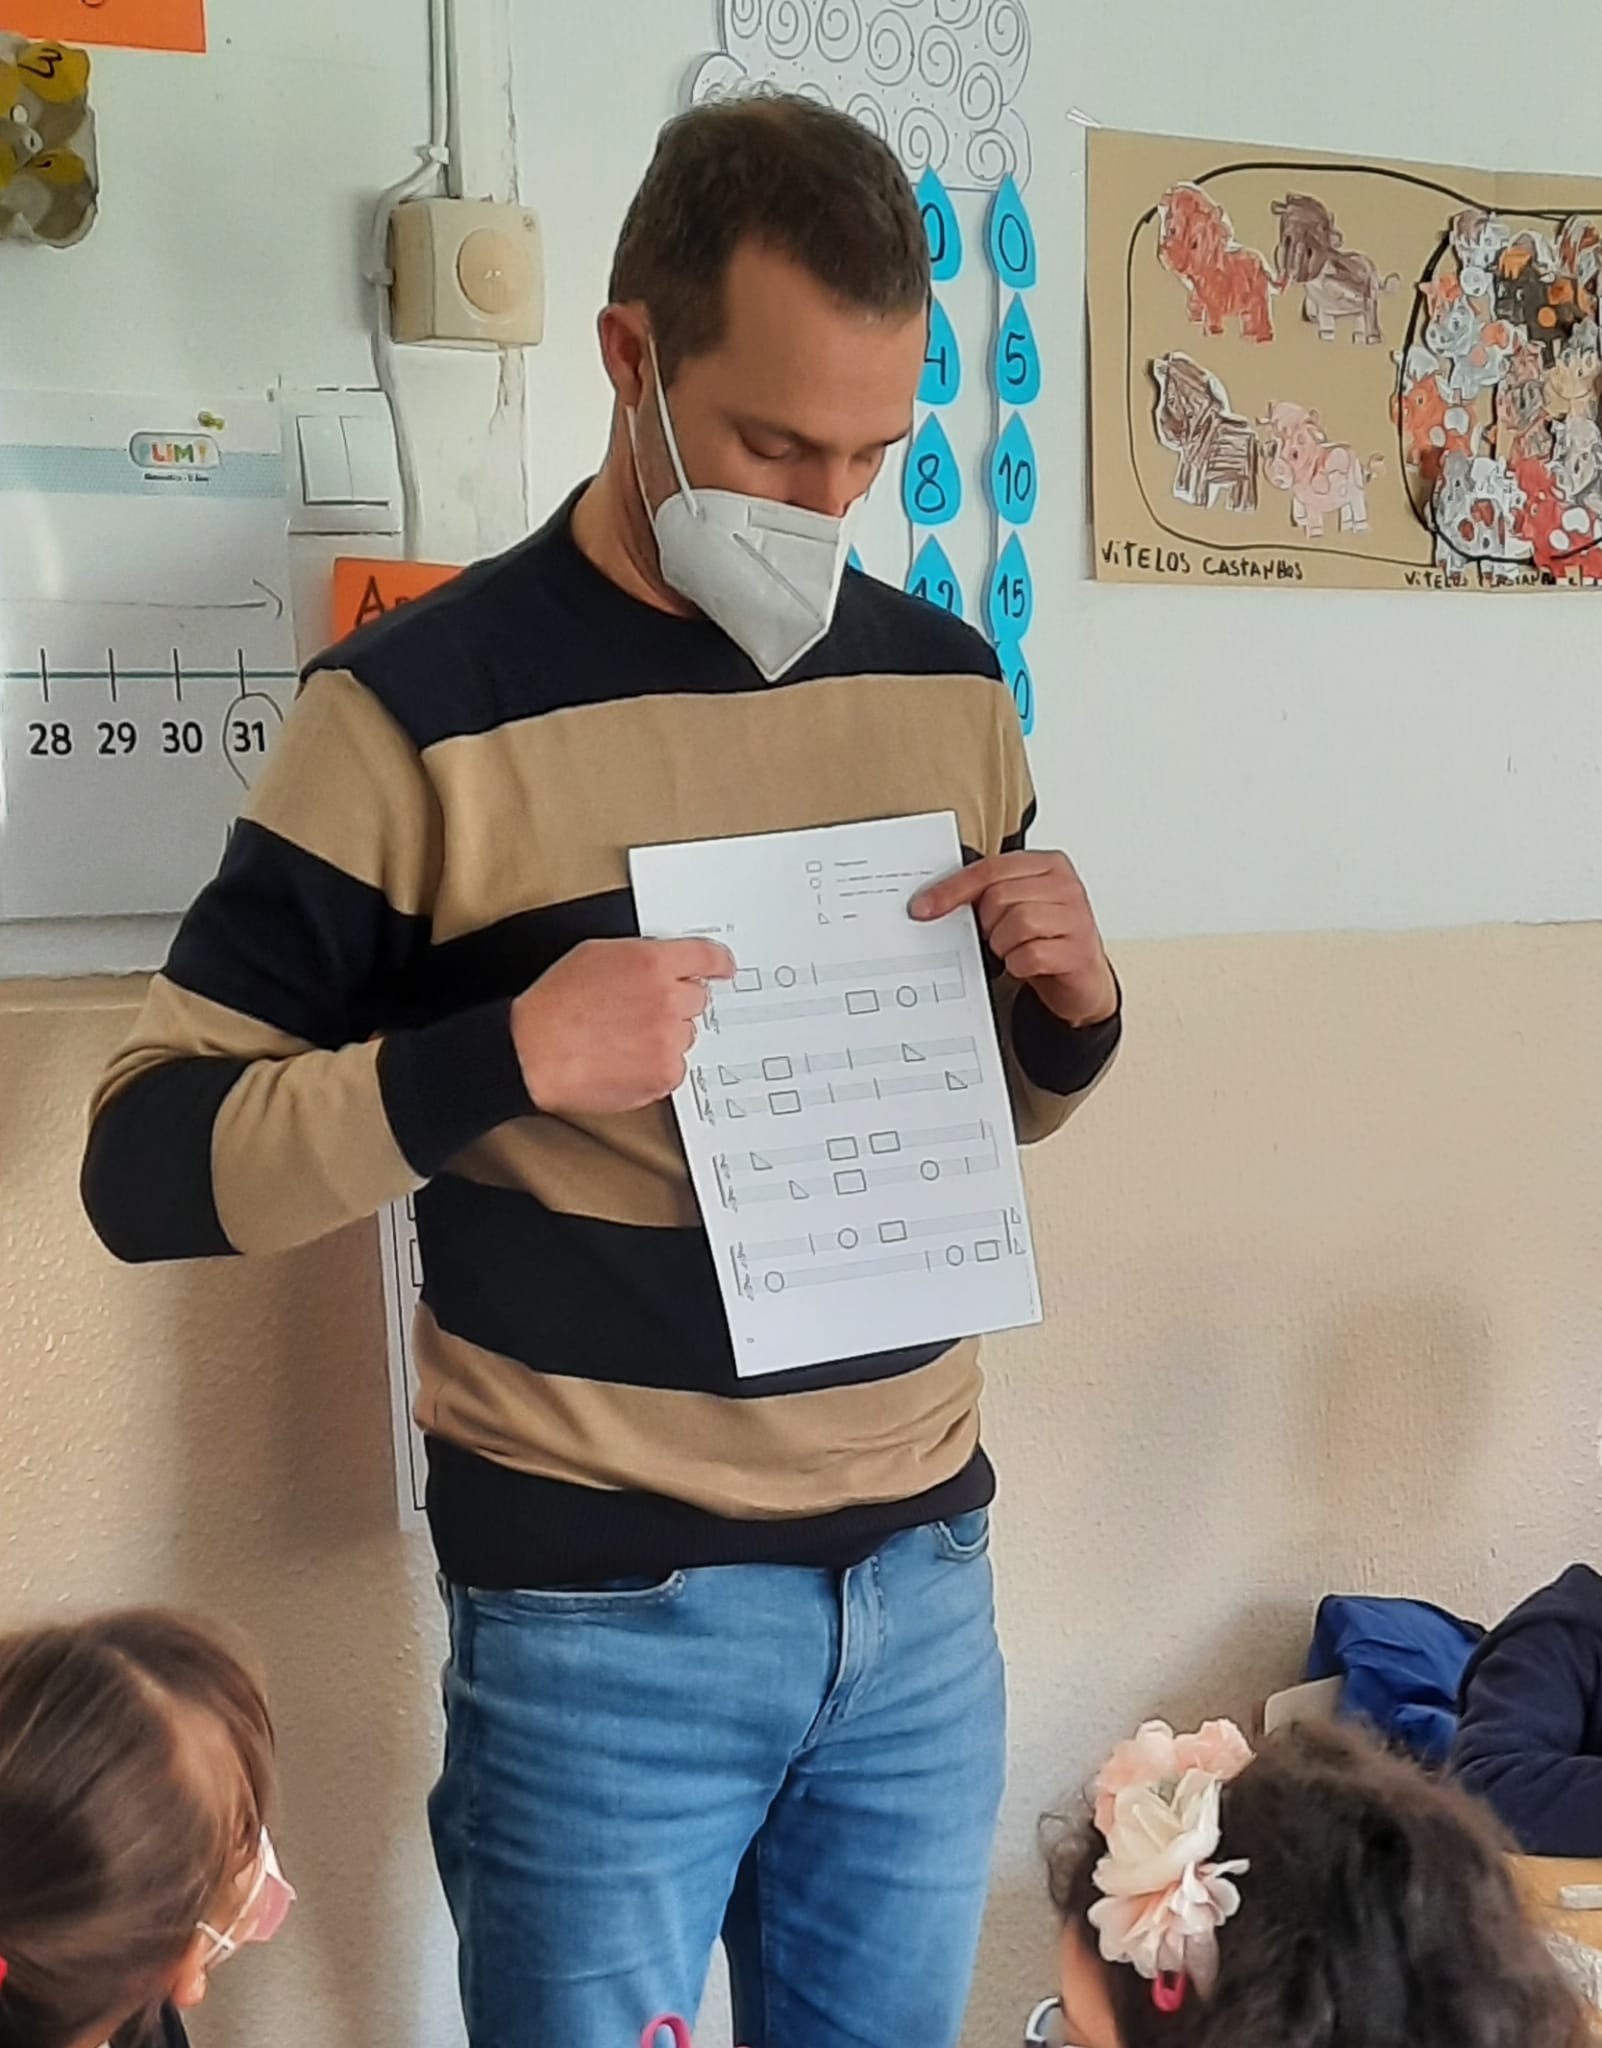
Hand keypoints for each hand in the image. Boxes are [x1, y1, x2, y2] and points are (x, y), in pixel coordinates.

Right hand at [511, 938, 734, 1114]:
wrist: (532, 1051)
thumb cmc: (554, 1004)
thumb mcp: (595, 955)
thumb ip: (640, 956)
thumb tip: (664, 964)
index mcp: (651, 964)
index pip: (705, 958)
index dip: (718, 963)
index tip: (724, 969)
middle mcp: (666, 1000)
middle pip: (697, 1000)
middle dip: (675, 1004)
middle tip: (639, 1012)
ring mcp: (668, 1040)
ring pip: (685, 1035)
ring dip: (664, 1036)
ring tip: (622, 1038)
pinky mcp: (663, 1074)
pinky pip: (674, 1066)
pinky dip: (656, 1065)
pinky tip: (624, 1059)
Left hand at [911, 850, 1116, 1027]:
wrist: (1081, 980)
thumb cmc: (1044, 939)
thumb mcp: (1017, 906)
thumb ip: (987, 893)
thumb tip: (932, 901)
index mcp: (1048, 865)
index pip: (990, 868)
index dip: (952, 889)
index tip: (923, 908)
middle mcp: (1066, 886)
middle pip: (999, 897)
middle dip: (987, 924)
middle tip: (995, 936)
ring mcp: (1077, 918)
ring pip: (1016, 924)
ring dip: (1003, 945)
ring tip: (1013, 949)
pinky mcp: (1078, 952)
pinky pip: (1030, 955)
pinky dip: (1018, 964)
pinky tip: (1025, 964)